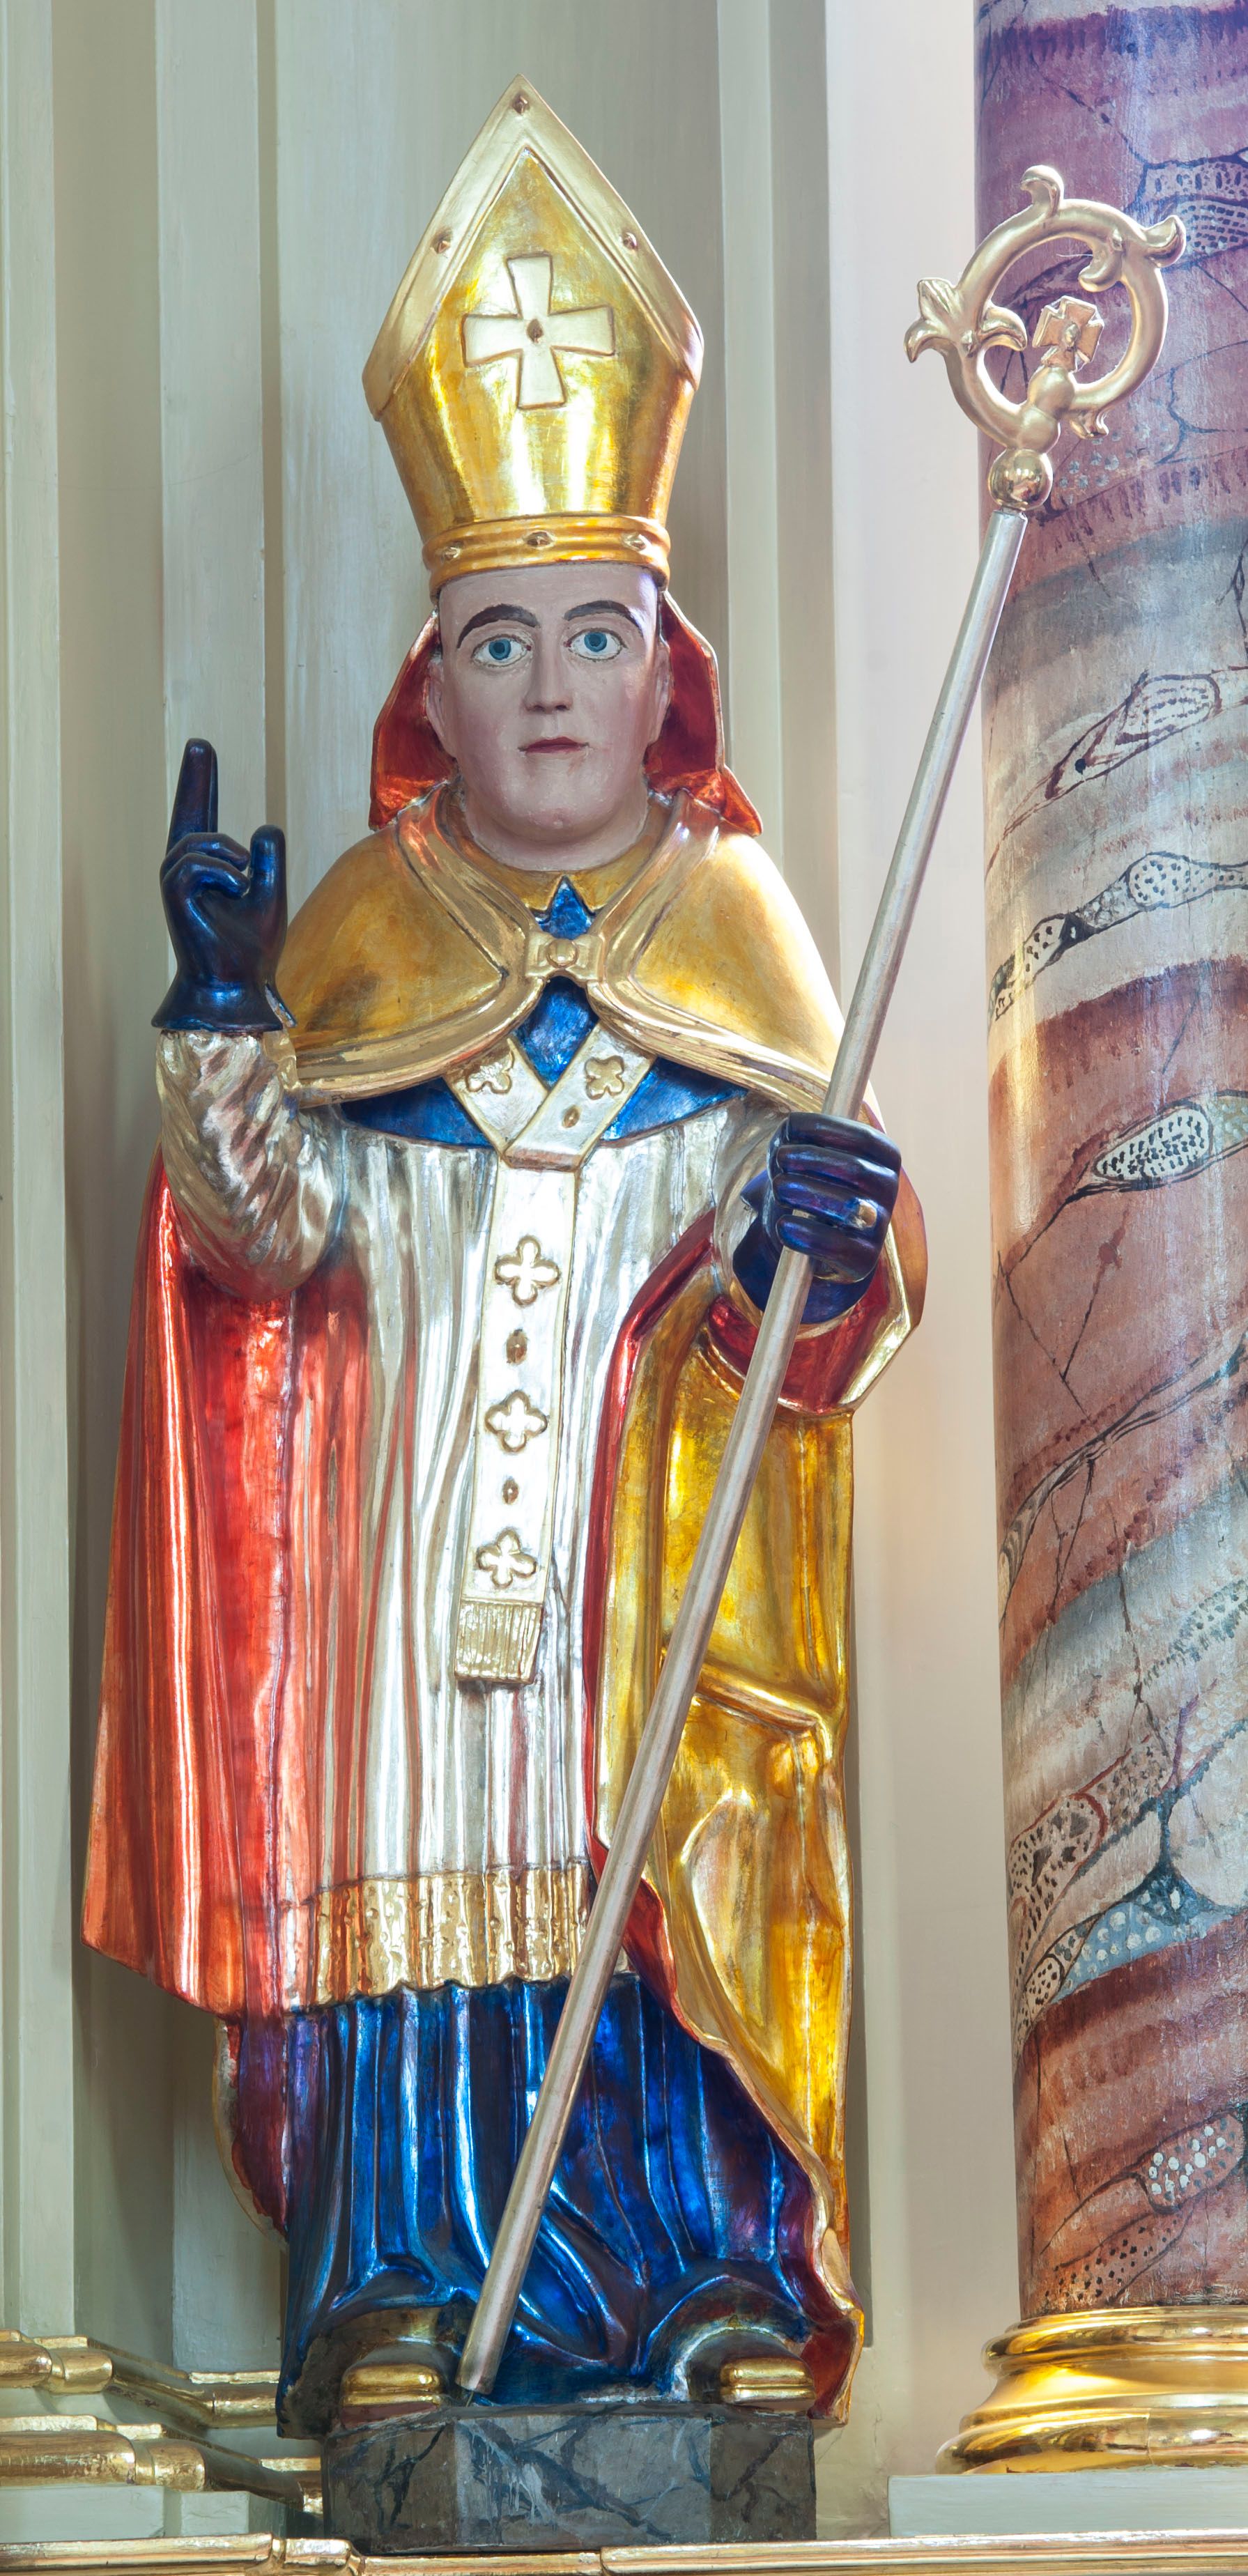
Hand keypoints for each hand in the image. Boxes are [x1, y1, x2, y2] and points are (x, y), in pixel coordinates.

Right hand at [153, 739, 288, 1032]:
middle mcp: (184, 872)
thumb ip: (269, 860)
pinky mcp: (173, 895)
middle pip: (188, 816)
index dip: (199, 784)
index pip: (201, 819)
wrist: (240, 986)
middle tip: (201, 745)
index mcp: (207, 871)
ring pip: (198, 841)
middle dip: (195, 780)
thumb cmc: (253, 949)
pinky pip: (195, 863)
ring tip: (246, 879)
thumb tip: (262, 826)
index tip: (200, 747)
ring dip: (229, 856)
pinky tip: (239, 886)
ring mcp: (174, 882)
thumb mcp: (271, 894)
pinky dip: (223, 871)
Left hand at [733, 1111, 901, 1321]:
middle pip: (856, 1170)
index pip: (864, 1138)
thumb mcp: (798, 1155)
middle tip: (780, 1159)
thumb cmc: (807, 1185)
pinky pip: (837, 1246)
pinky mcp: (864, 1260)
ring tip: (778, 1188)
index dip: (826, 1129)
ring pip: (850, 1206)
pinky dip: (805, 1234)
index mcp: (884, 1159)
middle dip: (813, 1160)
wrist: (808, 1240)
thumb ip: (792, 1136)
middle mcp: (888, 1191)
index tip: (790, 1128)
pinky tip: (783, 1225)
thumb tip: (789, 1130)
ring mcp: (879, 1227)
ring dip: (806, 1193)